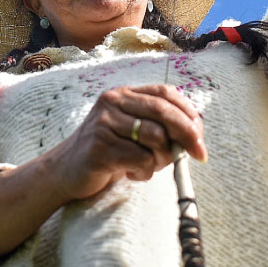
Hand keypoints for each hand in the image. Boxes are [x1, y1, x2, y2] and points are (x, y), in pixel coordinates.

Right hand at [50, 84, 206, 201]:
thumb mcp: (132, 131)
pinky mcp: (100, 147)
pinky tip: (133, 174)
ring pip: (155, 137)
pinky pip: (141, 159)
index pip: (165, 93)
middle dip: (187, 133)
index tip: (200, 135)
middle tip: (198, 154)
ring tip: (149, 167)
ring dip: (162, 158)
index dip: (188, 112)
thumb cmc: (108, 152)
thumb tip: (195, 137)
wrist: (66, 171)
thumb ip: (158, 126)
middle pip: (163, 111)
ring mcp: (104, 123)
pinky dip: (145, 171)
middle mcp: (112, 102)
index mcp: (123, 94)